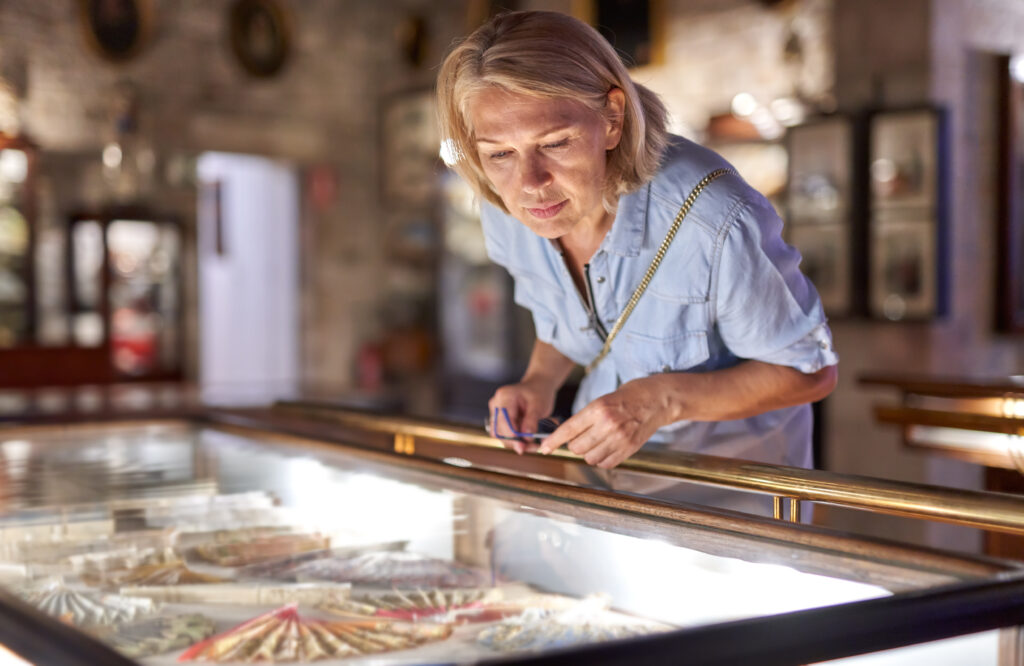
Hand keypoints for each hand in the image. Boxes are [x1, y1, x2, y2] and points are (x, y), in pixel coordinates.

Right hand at [488, 378, 556, 454]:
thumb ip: (531, 421)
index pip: (503, 420)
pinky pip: (504, 434)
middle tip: (532, 447)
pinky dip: (515, 440)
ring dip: (516, 443)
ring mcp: (495, 412)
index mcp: (504, 396)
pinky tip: (527, 442)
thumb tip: (526, 438)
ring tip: (533, 446)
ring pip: (500, 435)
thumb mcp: (539, 405)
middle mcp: (496, 404)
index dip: (512, 436)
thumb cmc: (538, 393)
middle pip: (498, 430)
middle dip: (515, 442)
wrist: (536, 387)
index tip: (524, 446)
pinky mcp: (498, 420)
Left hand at [538, 377, 668, 467]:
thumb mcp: (602, 400)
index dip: (553, 441)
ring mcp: (620, 438)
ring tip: (597, 441)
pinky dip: (602, 459)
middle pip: (577, 447)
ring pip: (590, 458)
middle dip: (574, 445)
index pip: (568, 429)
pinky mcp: (629, 449)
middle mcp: (608, 425)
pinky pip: (606, 463)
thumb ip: (585, 418)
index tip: (544, 448)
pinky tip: (607, 447)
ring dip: (588, 453)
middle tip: (581, 438)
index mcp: (598, 409)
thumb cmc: (628, 396)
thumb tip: (567, 436)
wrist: (656, 399)